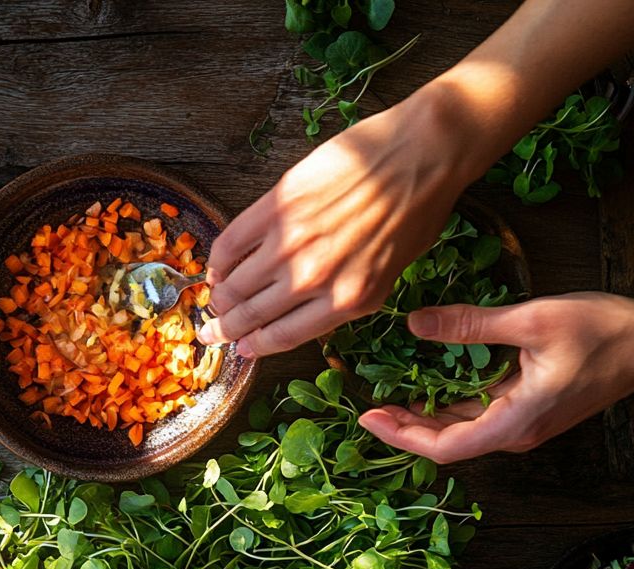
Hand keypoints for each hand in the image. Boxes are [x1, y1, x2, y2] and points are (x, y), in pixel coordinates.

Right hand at [197, 97, 469, 358]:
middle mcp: (314, 278)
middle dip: (226, 328)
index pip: (283, 336)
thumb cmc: (416, 213)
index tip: (240, 350)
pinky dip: (219, 259)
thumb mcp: (388, 275)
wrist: (422, 154)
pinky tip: (217, 267)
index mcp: (347, 300)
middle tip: (211, 333)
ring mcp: (292, 241)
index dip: (254, 346)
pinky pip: (232, 241)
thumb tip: (302, 315)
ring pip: (237, 283)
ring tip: (213, 302)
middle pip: (253, 314)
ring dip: (219, 297)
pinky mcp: (277, 205)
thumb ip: (345, 299)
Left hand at [358, 293, 633, 462]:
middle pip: (447, 442)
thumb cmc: (605, 331)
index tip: (367, 418)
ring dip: (424, 414)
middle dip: (403, 427)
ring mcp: (523, 421)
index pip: (444, 447)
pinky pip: (480, 410)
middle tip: (365, 406)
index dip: (401, 436)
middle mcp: (516, 431)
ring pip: (462, 427)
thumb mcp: (532, 320)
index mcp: (516, 422)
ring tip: (385, 393)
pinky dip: (449, 400)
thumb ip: (470, 325)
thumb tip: (413, 323)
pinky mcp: (529, 406)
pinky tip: (425, 381)